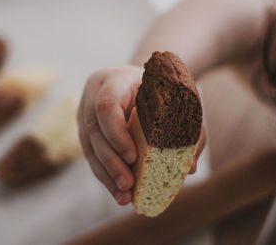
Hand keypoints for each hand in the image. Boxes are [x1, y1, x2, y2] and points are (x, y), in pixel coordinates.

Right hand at [78, 66, 204, 204]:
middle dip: (111, 162)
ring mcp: (85, 112)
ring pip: (89, 146)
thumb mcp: (176, 98)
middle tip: (128, 185)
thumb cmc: (160, 88)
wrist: (138, 79)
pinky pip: (91, 154)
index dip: (116, 133)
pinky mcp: (86, 129)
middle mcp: (94, 95)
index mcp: (114, 80)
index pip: (106, 105)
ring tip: (124, 196)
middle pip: (94, 131)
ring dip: (106, 174)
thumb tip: (190, 168)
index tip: (133, 157)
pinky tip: (118, 192)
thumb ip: (187, 128)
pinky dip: (105, 175)